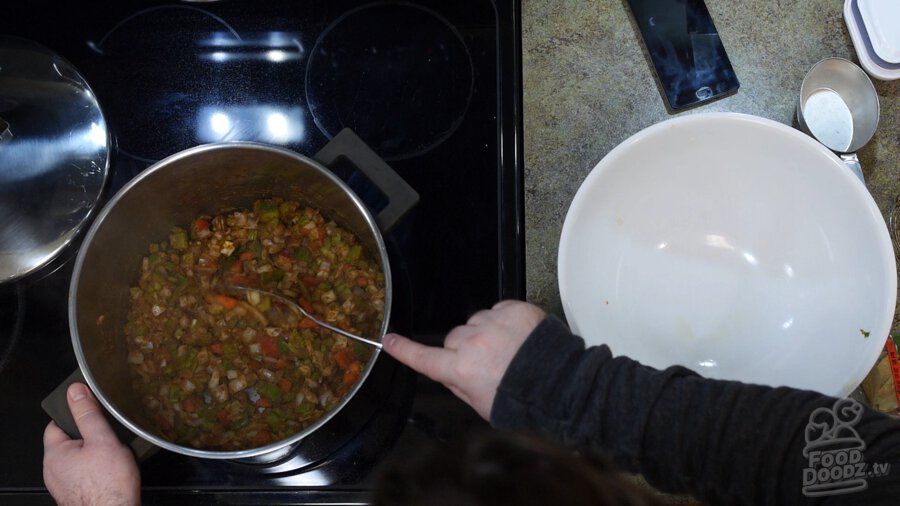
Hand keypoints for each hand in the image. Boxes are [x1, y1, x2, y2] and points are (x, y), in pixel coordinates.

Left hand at [43, 383, 140, 505]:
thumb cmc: (108, 484)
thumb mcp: (102, 439)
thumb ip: (88, 414)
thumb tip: (75, 391)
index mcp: (54, 454)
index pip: (55, 424)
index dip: (73, 415)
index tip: (88, 411)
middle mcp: (53, 471)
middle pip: (67, 443)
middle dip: (86, 436)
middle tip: (106, 435)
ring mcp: (63, 485)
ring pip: (76, 460)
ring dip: (91, 455)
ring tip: (112, 455)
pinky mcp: (75, 495)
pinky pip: (82, 475)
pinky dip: (94, 471)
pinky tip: (110, 472)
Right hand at [383, 300, 545, 418]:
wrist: (562, 384)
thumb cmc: (523, 401)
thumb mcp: (483, 405)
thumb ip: (460, 385)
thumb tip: (450, 370)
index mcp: (461, 370)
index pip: (424, 358)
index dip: (404, 350)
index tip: (388, 340)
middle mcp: (473, 343)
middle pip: (453, 338)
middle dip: (463, 348)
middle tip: (488, 363)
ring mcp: (493, 323)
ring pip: (476, 322)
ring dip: (485, 332)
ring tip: (509, 351)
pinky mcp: (513, 309)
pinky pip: (498, 310)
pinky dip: (504, 321)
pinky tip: (519, 338)